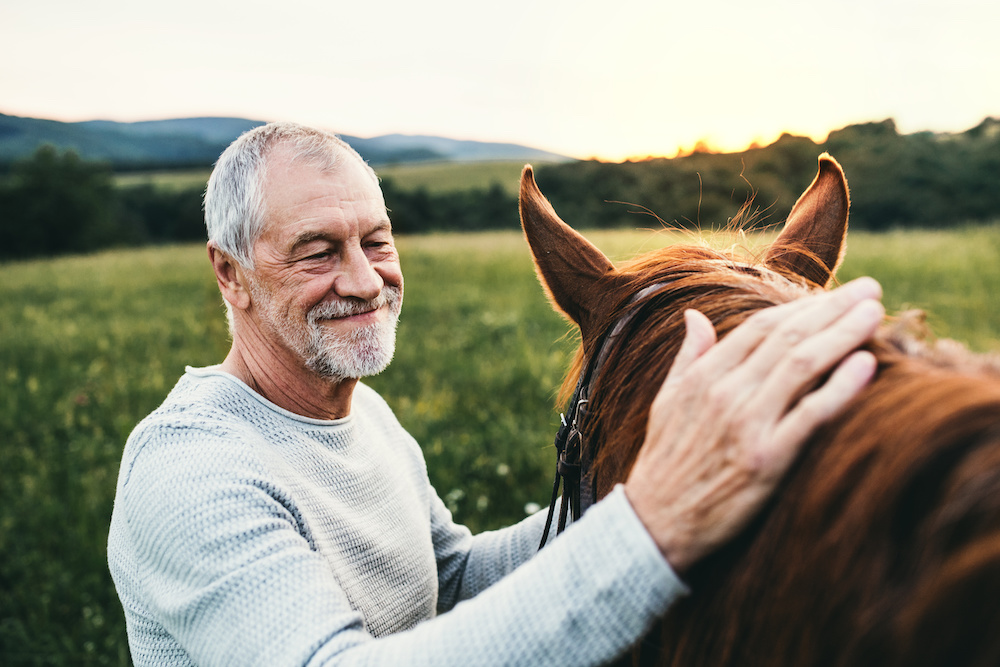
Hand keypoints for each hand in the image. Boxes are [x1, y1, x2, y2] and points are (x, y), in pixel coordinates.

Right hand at [623, 277, 883, 571]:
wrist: (656, 522)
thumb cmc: (665, 461)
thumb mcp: (667, 400)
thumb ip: (688, 356)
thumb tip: (694, 315)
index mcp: (704, 376)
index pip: (761, 328)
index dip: (801, 305)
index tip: (835, 294)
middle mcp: (726, 393)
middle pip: (789, 337)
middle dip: (834, 309)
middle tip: (871, 289)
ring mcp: (747, 425)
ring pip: (803, 366)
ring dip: (844, 335)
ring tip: (876, 314)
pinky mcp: (766, 460)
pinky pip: (811, 414)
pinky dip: (840, 387)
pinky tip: (866, 365)